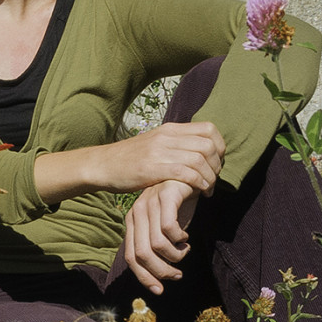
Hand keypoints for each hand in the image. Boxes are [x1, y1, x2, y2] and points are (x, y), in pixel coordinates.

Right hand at [98, 122, 225, 194]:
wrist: (101, 164)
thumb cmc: (128, 159)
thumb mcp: (154, 143)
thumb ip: (174, 143)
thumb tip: (198, 150)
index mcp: (169, 129)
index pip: (209, 129)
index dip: (220, 146)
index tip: (216, 162)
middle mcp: (166, 137)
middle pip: (208, 145)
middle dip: (217, 165)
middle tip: (213, 178)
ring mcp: (159, 152)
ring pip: (200, 160)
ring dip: (210, 177)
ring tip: (208, 189)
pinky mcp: (152, 168)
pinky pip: (186, 173)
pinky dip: (199, 183)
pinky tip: (199, 192)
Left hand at [123, 179, 199, 293]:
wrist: (190, 175)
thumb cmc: (177, 206)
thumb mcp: (164, 229)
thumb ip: (158, 247)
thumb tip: (159, 279)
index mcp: (133, 223)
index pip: (131, 257)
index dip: (144, 276)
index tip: (159, 290)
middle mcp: (137, 213)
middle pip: (142, 254)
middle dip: (161, 271)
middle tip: (177, 274)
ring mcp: (149, 203)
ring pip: (156, 244)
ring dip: (174, 256)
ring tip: (184, 251)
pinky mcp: (166, 196)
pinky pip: (169, 227)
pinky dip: (179, 239)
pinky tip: (186, 237)